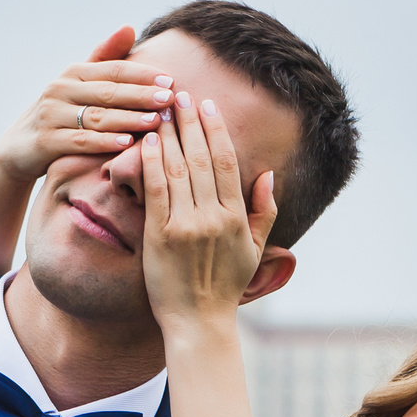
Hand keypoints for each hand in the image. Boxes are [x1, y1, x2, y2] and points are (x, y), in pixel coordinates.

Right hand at [0, 27, 173, 183]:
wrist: (19, 148)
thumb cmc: (61, 113)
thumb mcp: (79, 84)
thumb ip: (105, 58)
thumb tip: (129, 27)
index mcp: (74, 73)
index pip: (114, 70)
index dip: (143, 75)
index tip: (171, 81)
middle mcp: (61, 89)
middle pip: (108, 92)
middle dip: (141, 95)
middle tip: (170, 99)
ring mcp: (51, 114)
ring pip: (97, 116)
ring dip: (128, 118)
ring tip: (155, 121)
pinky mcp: (46, 140)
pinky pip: (80, 141)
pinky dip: (104, 142)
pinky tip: (126, 143)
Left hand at [141, 91, 277, 331]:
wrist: (198, 322)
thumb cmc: (225, 286)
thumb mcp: (254, 249)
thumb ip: (264, 211)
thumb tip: (267, 175)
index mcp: (236, 217)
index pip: (225, 162)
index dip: (215, 130)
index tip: (206, 106)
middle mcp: (213, 217)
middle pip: (201, 157)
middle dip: (189, 122)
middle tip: (179, 94)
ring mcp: (186, 226)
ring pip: (178, 168)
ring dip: (170, 134)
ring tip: (161, 109)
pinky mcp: (160, 236)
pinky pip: (156, 191)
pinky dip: (152, 163)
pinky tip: (148, 141)